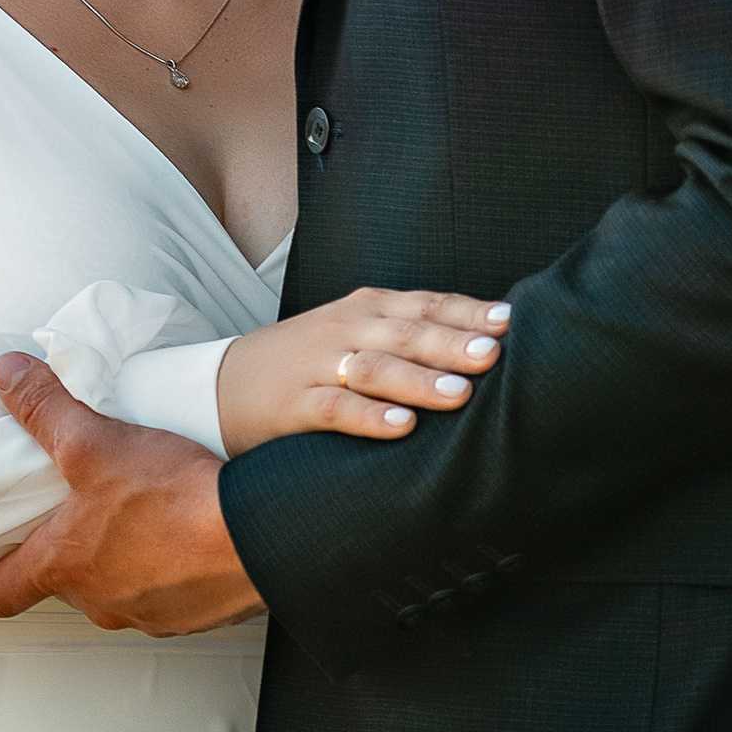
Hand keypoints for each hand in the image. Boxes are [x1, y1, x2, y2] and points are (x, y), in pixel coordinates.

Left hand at [0, 359, 261, 633]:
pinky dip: (165, 565)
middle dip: (63, 550)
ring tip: (134, 511)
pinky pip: (166, 592)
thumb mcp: (94, 440)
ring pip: (115, 587)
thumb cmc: (178, 502)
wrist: (258, 535)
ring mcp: (148, 611)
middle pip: (61, 585)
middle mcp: (101, 599)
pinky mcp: (191, 611)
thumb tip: (10, 377)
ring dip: (117, 556)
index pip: (0, 593)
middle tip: (70, 512)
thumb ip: (45, 408)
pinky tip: (179, 528)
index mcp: (65, 565)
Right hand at [214, 286, 508, 453]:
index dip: (467, 312)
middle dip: (451, 343)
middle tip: (493, 355)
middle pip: (405, 333)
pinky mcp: (293, 403)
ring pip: (374, 368)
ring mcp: (317, 365)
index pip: (425, 305)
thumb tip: (485, 348)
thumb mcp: (354, 335)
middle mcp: (344, 329)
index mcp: (366, 309)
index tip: (510, 323)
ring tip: (459, 393)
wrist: (222, 384)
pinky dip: (368, 416)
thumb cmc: (306, 362)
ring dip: (418, 380)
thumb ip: (408, 337)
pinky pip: (335, 408)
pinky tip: (400, 426)